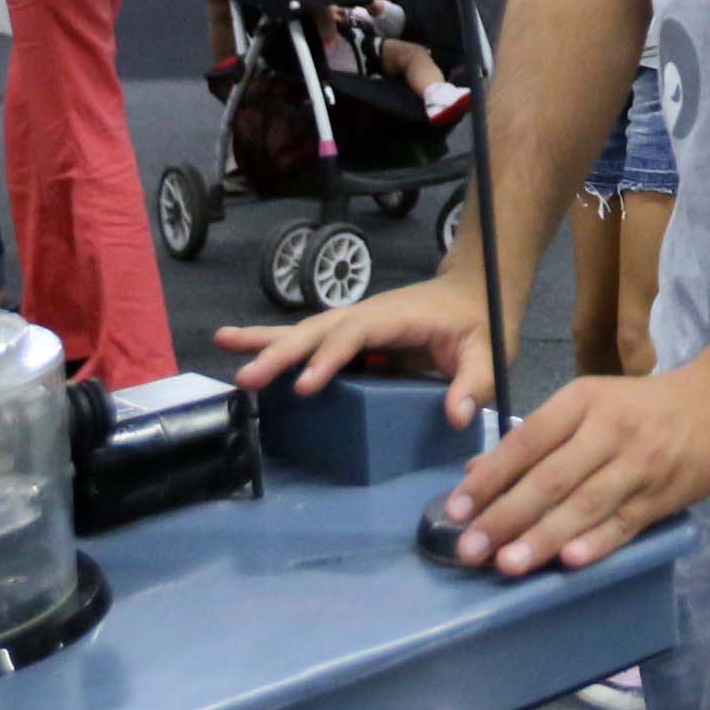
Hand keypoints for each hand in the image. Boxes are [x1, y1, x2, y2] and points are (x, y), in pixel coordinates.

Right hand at [215, 272, 502, 427]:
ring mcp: (354, 324)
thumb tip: (456, 416)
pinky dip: (271, 343)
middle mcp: (366, 316)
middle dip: (280, 353)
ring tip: (221, 343)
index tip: (305, 386)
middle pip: (317, 331)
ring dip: (264, 342)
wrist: (474, 293)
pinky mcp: (349, 338)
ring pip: (303, 332)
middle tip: (246, 378)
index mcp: (397, 317)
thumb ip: (473, 383)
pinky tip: (234, 344)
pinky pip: (307, 342)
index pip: (357, 335)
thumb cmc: (481, 323)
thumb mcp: (488, 353)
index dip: (330, 359)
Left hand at [434, 364, 709, 577]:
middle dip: (506, 516)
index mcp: (583, 402)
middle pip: (551, 478)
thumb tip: (476, 476)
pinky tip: (570, 563)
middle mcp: (609, 431)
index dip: (490, 477)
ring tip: (508, 564)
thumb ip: (535, 440)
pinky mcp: (663, 497)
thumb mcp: (588, 405)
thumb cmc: (642, 407)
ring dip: (544, 537)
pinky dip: (596, 543)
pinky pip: (624, 524)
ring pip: (585, 505)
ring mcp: (638, 466)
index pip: (527, 441)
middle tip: (470, 549)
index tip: (455, 510)